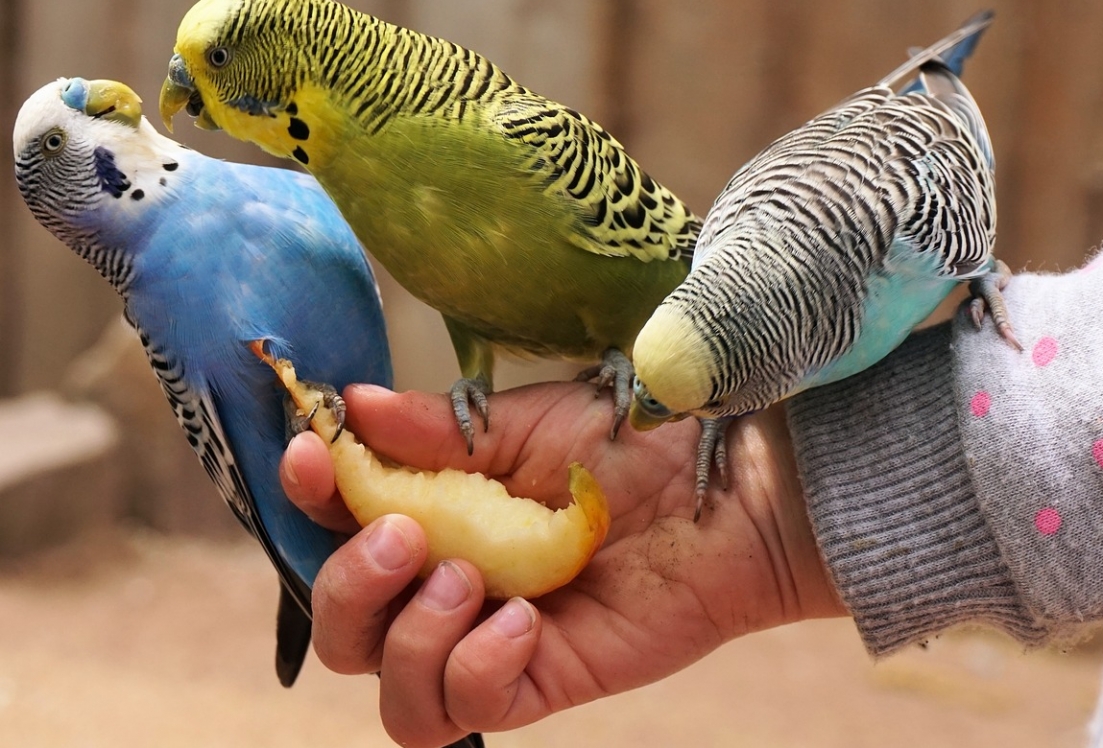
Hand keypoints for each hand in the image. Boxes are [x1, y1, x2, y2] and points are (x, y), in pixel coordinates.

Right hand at [280, 381, 843, 747]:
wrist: (723, 488)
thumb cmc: (630, 443)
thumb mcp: (526, 423)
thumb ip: (438, 430)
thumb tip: (354, 403)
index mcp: (435, 513)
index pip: (336, 525)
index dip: (308, 501)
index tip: (315, 457)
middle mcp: (447, 583)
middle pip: (343, 627)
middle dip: (351, 584)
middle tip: (409, 534)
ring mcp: (488, 638)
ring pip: (389, 689)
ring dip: (408, 635)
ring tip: (475, 578)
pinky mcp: (539, 679)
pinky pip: (464, 709)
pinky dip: (472, 668)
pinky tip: (522, 622)